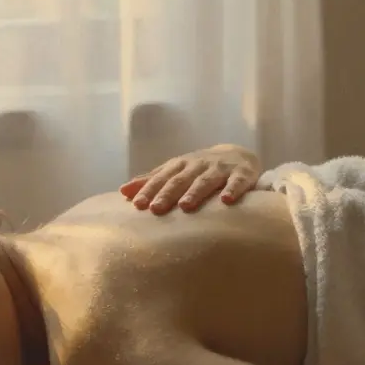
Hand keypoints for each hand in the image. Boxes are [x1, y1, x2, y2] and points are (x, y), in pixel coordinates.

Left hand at [119, 144, 261, 214]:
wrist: (238, 155)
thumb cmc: (199, 169)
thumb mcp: (175, 172)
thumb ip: (151, 181)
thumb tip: (122, 191)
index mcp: (180, 166)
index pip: (162, 178)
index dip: (149, 190)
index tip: (137, 205)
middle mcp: (198, 166)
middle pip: (180, 180)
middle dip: (167, 194)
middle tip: (156, 209)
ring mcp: (220, 169)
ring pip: (206, 181)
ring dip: (195, 192)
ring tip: (186, 206)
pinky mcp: (242, 174)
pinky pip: (238, 182)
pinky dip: (233, 189)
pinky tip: (227, 200)